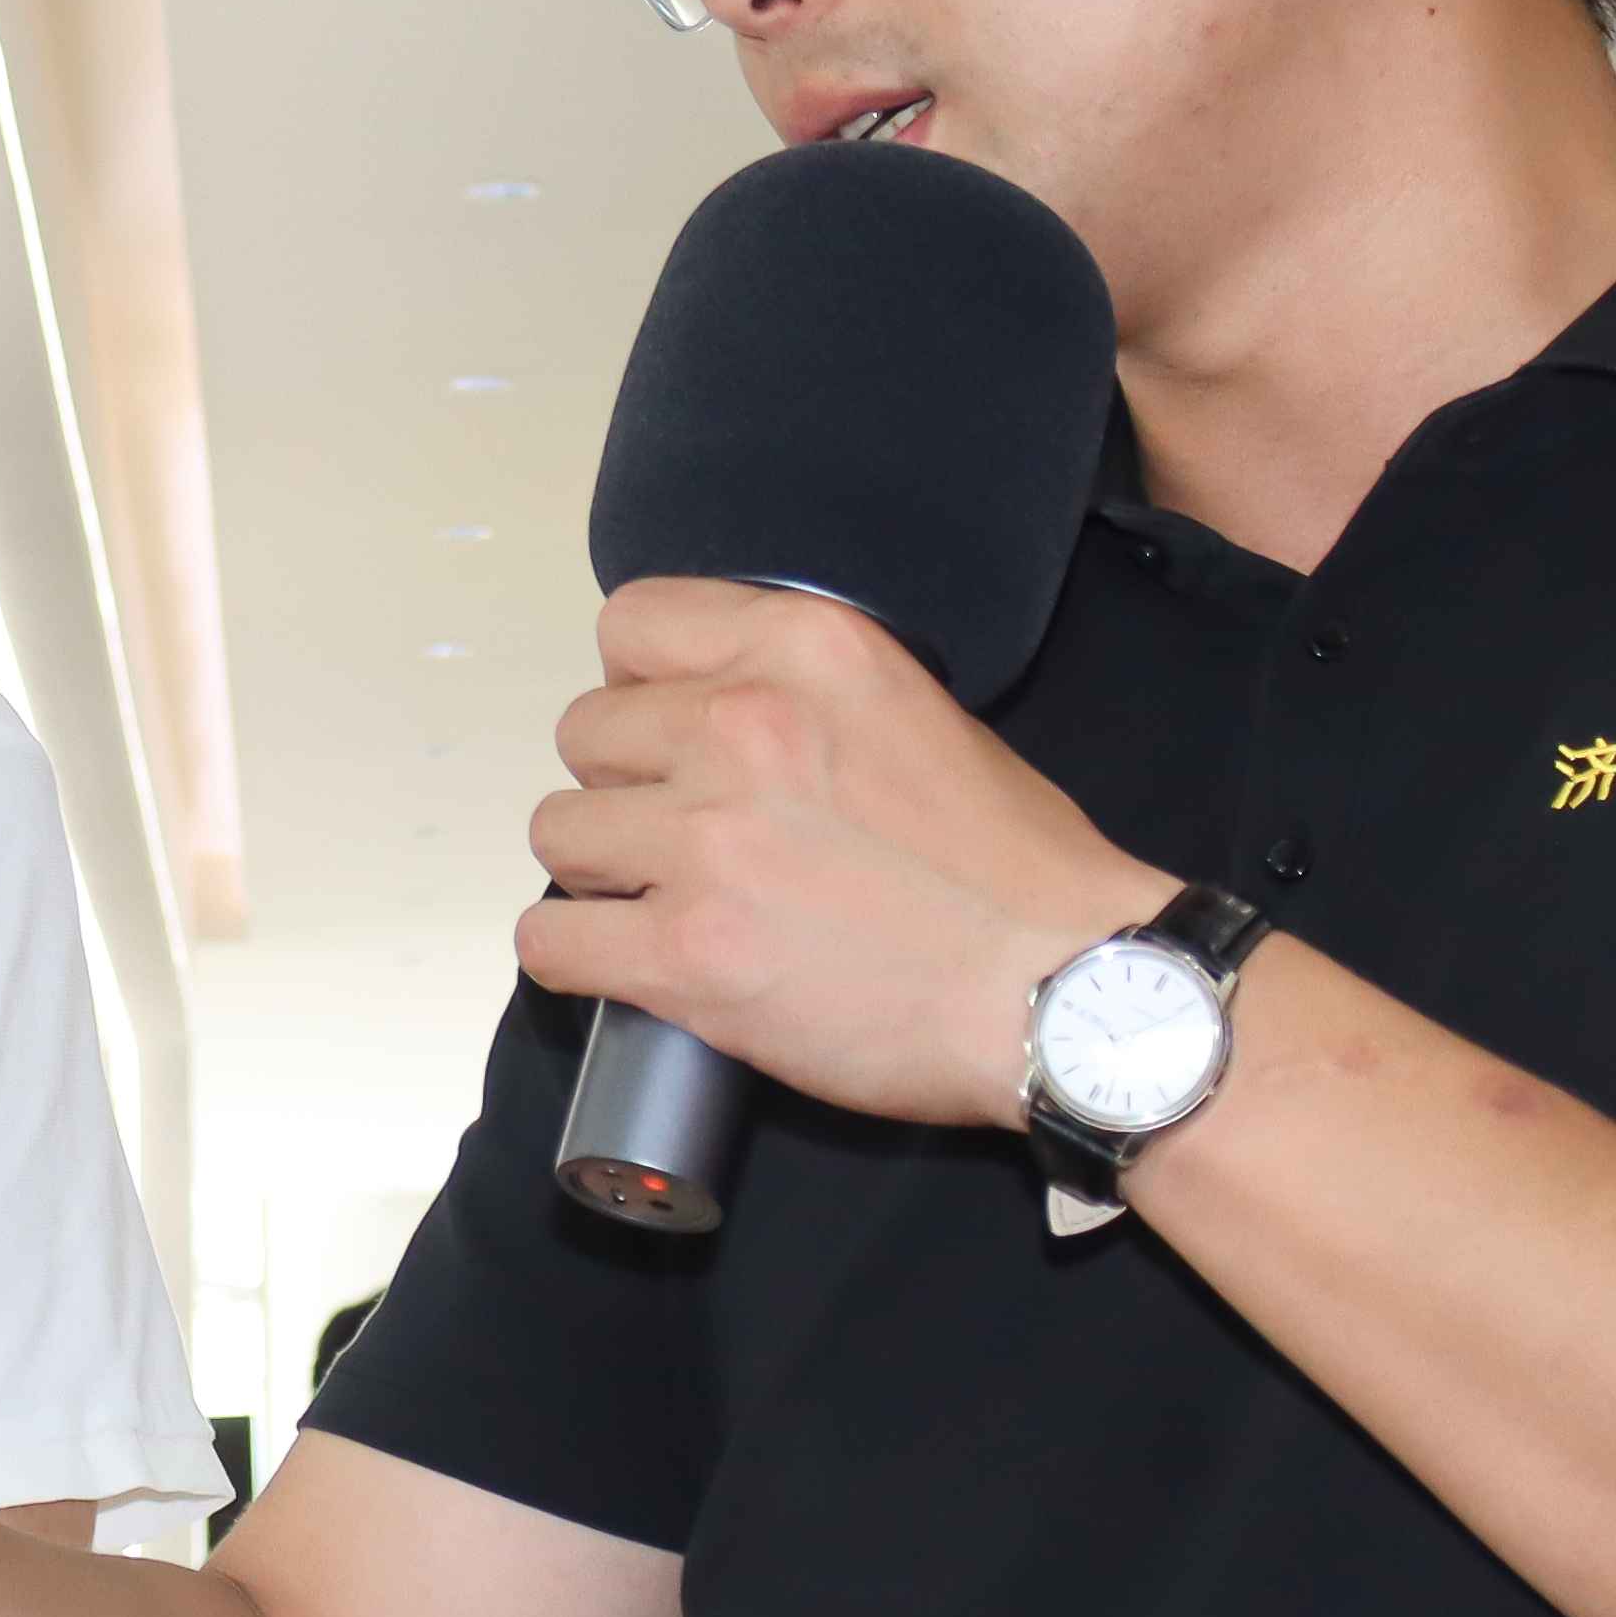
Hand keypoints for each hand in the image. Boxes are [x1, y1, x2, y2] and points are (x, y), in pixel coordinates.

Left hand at [517, 581, 1167, 1128]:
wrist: (1065, 991)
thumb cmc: (1013, 870)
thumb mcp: (920, 711)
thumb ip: (808, 693)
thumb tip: (713, 711)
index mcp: (805, 649)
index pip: (633, 624)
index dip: (643, 689)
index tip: (676, 737)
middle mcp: (740, 726)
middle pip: (586, 734)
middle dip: (626, 787)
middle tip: (687, 838)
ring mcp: (704, 842)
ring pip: (557, 831)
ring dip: (602, 871)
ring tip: (668, 903)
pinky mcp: (684, 953)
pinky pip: (550, 938)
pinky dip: (577, 953)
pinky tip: (631, 962)